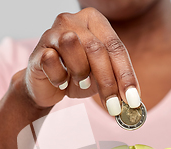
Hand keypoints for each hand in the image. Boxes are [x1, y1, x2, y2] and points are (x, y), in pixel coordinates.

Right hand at [17, 7, 140, 112]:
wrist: (46, 87)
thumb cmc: (76, 77)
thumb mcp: (101, 78)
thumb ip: (115, 82)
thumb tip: (132, 100)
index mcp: (94, 22)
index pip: (115, 46)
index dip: (126, 74)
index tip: (132, 99)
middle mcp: (73, 21)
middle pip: (96, 48)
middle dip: (107, 81)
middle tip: (113, 106)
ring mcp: (52, 33)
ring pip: (72, 45)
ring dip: (80, 72)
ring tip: (79, 82)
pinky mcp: (38, 49)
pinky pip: (51, 60)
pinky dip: (59, 77)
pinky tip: (61, 82)